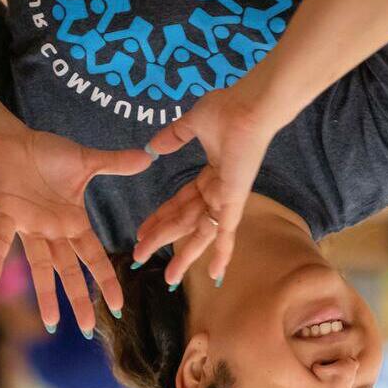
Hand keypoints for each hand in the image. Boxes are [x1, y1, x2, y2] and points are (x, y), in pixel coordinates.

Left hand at [0, 128, 154, 331]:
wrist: (11, 141)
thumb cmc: (46, 153)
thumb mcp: (86, 160)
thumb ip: (116, 163)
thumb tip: (150, 156)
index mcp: (73, 222)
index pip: (94, 256)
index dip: (106, 280)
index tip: (117, 306)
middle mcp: (53, 231)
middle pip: (69, 270)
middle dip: (79, 299)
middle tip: (89, 329)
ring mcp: (29, 225)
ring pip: (40, 265)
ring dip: (44, 294)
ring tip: (51, 324)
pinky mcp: (6, 213)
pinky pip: (0, 240)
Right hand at [131, 84, 280, 285]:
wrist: (249, 108)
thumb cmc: (228, 110)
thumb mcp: (192, 124)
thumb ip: (172, 137)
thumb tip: (153, 147)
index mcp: (210, 176)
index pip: (179, 204)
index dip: (159, 219)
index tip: (141, 232)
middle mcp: (217, 191)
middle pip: (184, 223)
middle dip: (160, 240)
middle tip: (138, 258)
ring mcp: (225, 198)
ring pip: (199, 233)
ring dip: (182, 255)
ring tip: (167, 279)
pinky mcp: (233, 201)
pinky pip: (227, 232)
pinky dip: (222, 254)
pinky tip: (215, 275)